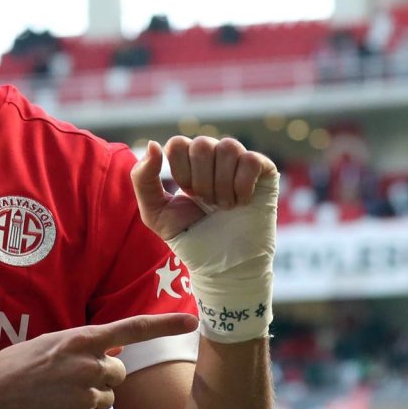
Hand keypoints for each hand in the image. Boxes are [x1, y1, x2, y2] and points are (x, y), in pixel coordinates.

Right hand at [0, 312, 197, 408]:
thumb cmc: (12, 368)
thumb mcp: (48, 344)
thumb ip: (82, 347)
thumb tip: (111, 354)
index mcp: (81, 339)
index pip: (133, 329)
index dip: (165, 324)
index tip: (195, 321)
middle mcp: (89, 365)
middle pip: (118, 374)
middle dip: (101, 379)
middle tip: (67, 383)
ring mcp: (87, 396)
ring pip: (106, 401)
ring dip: (88, 402)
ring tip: (53, 400)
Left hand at [130, 136, 276, 240]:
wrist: (223, 265)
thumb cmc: (190, 238)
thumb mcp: (155, 213)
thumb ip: (143, 179)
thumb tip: (153, 144)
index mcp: (189, 162)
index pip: (178, 143)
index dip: (180, 171)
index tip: (188, 195)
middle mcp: (214, 157)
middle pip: (202, 144)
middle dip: (201, 180)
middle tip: (207, 203)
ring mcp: (239, 162)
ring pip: (228, 147)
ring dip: (222, 184)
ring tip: (224, 206)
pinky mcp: (264, 171)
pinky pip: (251, 159)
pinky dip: (243, 185)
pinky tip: (242, 203)